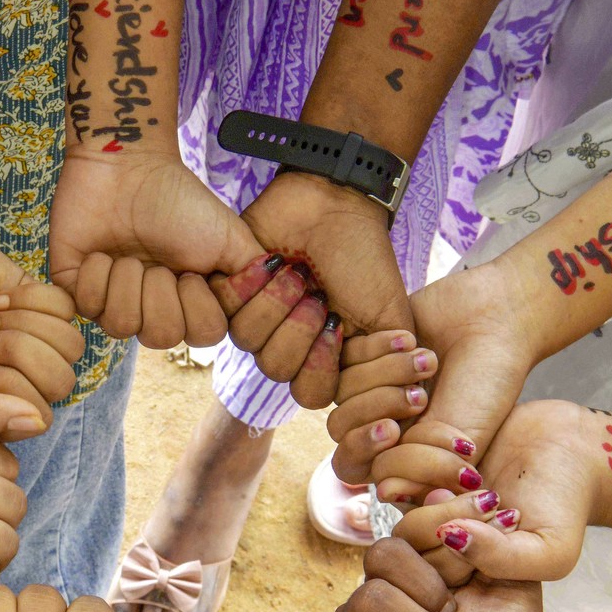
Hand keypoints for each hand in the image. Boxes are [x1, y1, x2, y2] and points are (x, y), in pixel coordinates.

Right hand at [0, 284, 87, 413]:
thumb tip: (36, 422)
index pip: (39, 414)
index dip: (8, 384)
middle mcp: (18, 381)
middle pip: (60, 381)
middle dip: (16, 351)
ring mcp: (33, 342)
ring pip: (70, 345)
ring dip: (23, 324)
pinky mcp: (41, 304)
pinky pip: (68, 309)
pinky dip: (30, 298)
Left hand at [50, 148, 258, 348]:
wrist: (126, 164)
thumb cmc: (178, 198)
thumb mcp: (230, 236)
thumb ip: (254, 279)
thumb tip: (265, 309)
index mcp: (188, 302)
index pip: (202, 336)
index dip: (198, 307)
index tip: (193, 272)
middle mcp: (151, 308)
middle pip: (161, 337)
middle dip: (161, 292)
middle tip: (157, 262)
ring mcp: (112, 301)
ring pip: (121, 326)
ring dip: (128, 281)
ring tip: (127, 254)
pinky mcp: (75, 290)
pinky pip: (87, 306)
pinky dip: (96, 274)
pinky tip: (100, 253)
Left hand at [228, 170, 414, 378]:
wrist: (335, 203)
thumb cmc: (365, 259)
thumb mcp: (390, 318)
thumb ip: (389, 370)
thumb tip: (391, 408)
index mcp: (323, 358)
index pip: (312, 395)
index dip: (321, 367)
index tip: (339, 327)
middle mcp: (287, 344)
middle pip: (276, 369)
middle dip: (299, 328)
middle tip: (318, 293)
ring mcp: (256, 319)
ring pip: (248, 340)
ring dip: (276, 301)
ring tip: (297, 271)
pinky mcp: (228, 291)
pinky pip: (221, 309)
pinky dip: (248, 282)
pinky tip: (270, 259)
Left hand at [332, 260, 536, 484]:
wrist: (495, 323)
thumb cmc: (487, 384)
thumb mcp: (463, 436)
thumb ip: (425, 470)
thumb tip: (383, 494)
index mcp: (397, 453)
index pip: (351, 466)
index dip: (363, 449)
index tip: (393, 430)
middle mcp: (378, 420)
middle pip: (340, 427)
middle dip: (377, 407)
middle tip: (418, 394)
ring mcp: (367, 385)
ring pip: (340, 391)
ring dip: (385, 373)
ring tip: (428, 359)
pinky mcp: (361, 349)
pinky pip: (340, 354)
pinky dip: (375, 347)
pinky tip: (410, 337)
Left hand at [389, 402, 601, 585]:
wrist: (571, 447)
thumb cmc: (564, 504)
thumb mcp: (549, 551)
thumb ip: (500, 559)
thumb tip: (447, 537)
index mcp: (457, 569)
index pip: (421, 571)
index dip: (453, 541)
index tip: (499, 516)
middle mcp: (432, 535)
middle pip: (402, 530)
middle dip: (445, 507)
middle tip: (488, 490)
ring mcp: (422, 492)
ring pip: (389, 481)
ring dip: (432, 466)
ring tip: (473, 463)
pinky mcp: (420, 454)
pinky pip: (399, 445)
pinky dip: (432, 438)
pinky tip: (466, 442)